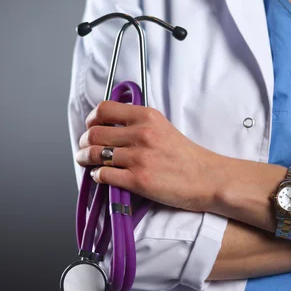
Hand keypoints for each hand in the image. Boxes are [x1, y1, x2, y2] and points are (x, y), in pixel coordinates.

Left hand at [75, 101, 226, 211]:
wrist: (208, 178)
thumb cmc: (186, 156)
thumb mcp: (163, 127)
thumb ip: (138, 123)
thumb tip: (108, 127)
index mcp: (147, 116)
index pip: (104, 109)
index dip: (91, 119)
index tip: (90, 126)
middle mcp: (141, 134)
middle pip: (94, 133)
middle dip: (83, 142)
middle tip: (83, 147)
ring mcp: (139, 158)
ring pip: (94, 154)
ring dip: (84, 159)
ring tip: (85, 161)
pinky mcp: (138, 180)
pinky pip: (103, 175)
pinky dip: (97, 176)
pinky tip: (100, 176)